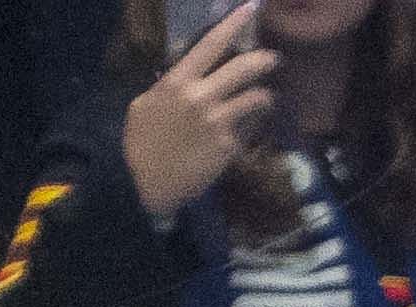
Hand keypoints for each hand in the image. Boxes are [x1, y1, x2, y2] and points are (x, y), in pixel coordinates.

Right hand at [120, 12, 278, 219]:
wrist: (145, 181)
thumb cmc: (141, 142)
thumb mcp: (146, 104)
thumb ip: (169, 88)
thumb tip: (184, 78)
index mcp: (176, 81)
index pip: (210, 44)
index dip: (233, 24)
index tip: (252, 8)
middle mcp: (200, 96)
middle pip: (243, 68)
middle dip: (263, 59)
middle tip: (274, 58)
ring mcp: (218, 121)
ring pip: (256, 98)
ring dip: (265, 96)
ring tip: (264, 98)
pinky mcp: (229, 145)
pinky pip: (251, 127)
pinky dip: (253, 125)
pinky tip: (249, 128)